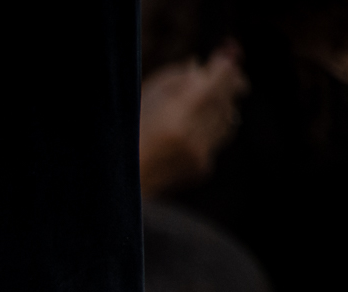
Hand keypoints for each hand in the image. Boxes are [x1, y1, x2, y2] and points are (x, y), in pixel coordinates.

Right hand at [138, 43, 246, 195]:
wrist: (117, 179)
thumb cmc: (126, 131)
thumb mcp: (145, 95)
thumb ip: (178, 76)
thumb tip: (207, 65)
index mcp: (175, 115)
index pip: (217, 82)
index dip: (225, 67)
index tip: (227, 57)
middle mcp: (191, 136)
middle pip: (225, 100)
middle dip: (230, 85)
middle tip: (230, 75)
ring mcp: (198, 154)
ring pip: (228, 121)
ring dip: (222, 107)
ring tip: (209, 101)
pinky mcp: (202, 168)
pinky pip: (218, 140)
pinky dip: (211, 130)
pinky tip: (194, 129)